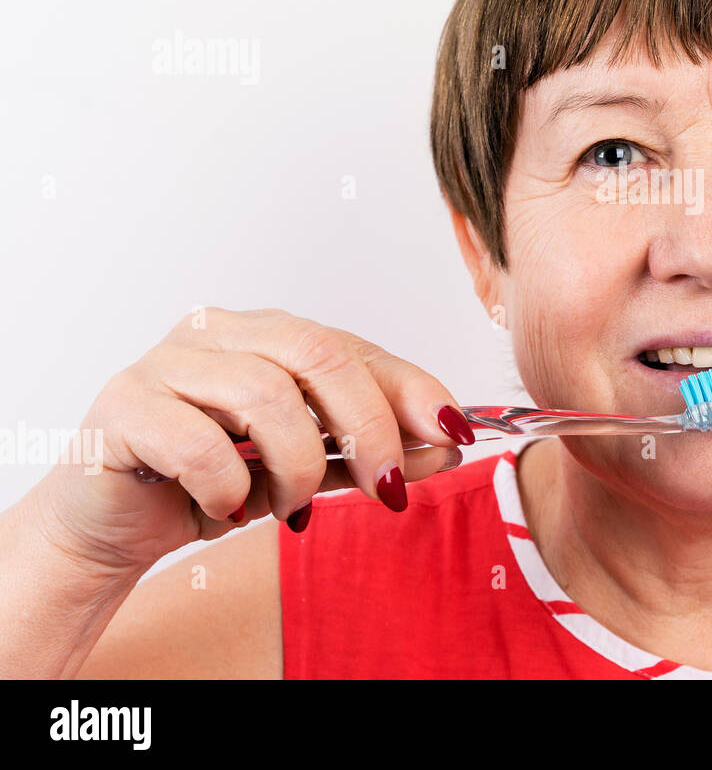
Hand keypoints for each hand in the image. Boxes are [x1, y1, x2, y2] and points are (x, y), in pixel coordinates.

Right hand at [31, 308, 472, 576]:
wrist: (110, 526)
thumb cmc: (212, 484)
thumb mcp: (309, 470)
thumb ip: (370, 454)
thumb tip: (447, 445)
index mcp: (268, 335)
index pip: (355, 348)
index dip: (411, 390)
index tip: (453, 434)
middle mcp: (221, 332)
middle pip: (318, 354)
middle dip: (368, 425)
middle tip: (384, 486)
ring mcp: (168, 361)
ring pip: (265, 394)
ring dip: (296, 465)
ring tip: (289, 506)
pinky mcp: (124, 405)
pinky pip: (199, 440)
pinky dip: (230, 484)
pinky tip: (228, 505)